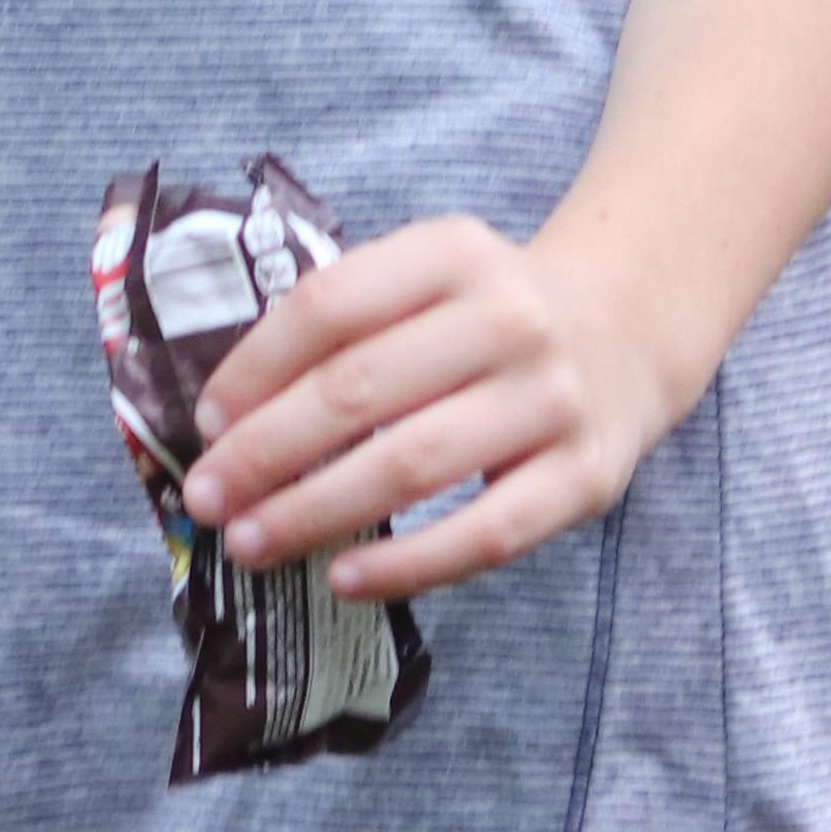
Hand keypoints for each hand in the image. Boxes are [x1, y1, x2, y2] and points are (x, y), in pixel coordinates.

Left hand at [181, 214, 673, 603]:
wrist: (626, 329)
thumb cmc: (486, 315)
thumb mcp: (426, 278)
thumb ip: (345, 324)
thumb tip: (228, 418)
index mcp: (451, 252)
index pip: (330, 307)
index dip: (255, 368)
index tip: (204, 423)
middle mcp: (507, 318)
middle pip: (360, 388)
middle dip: (266, 450)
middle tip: (207, 498)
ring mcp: (551, 399)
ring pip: (412, 464)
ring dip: (316, 511)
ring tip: (251, 543)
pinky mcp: (585, 478)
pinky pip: (484, 534)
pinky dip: (406, 564)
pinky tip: (342, 579)